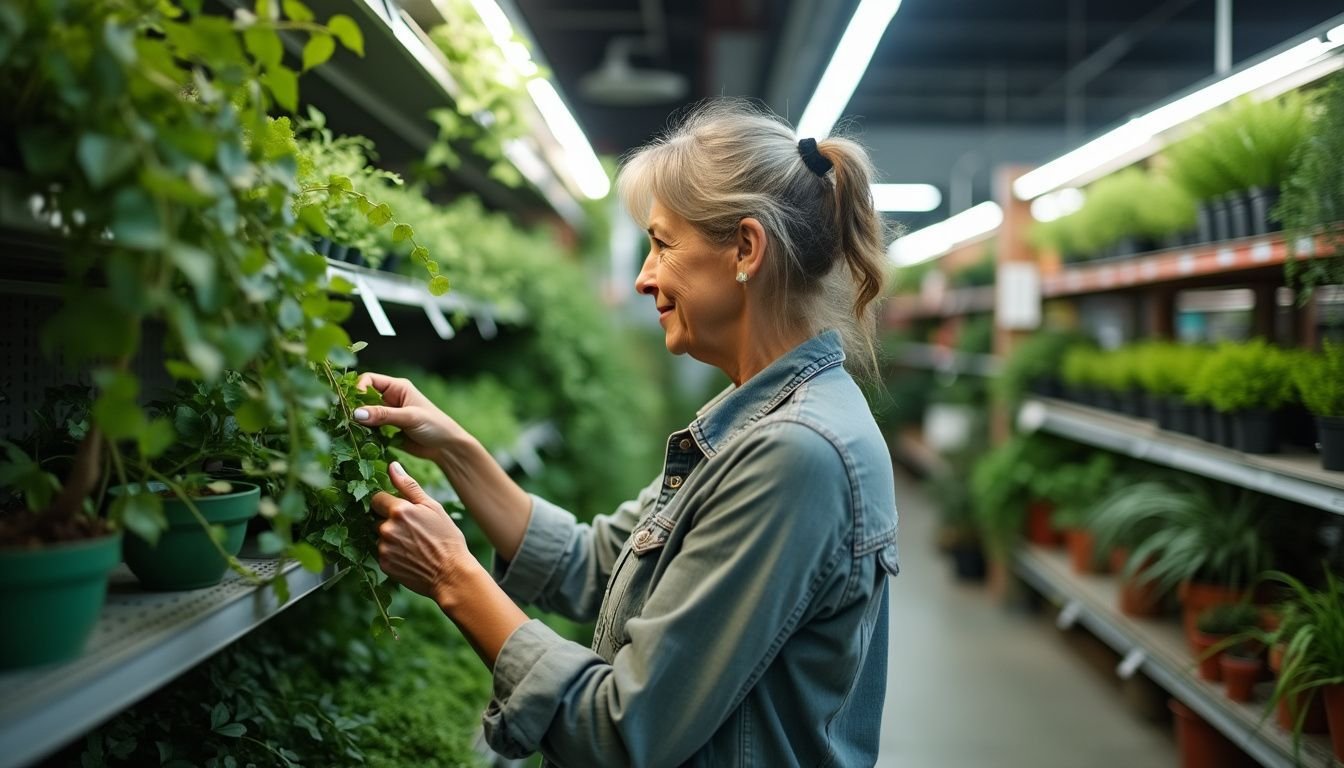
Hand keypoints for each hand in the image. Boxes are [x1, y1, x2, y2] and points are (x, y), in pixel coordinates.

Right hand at [353, 372, 467, 458]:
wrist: (446, 448)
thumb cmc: (435, 426)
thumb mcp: (410, 417)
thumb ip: (384, 415)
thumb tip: (356, 413)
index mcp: (398, 387)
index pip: (369, 380)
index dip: (359, 390)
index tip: (354, 406)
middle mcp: (390, 398)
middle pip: (363, 397)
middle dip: (355, 407)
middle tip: (348, 421)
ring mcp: (388, 414)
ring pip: (364, 414)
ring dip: (358, 422)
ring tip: (352, 432)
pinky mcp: (387, 430)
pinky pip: (369, 429)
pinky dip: (364, 434)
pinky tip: (360, 441)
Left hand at [372, 461, 476, 605]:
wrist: (451, 574)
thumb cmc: (447, 538)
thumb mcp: (432, 507)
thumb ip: (409, 486)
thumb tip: (392, 466)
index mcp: (399, 511)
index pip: (376, 499)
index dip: (388, 503)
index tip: (402, 511)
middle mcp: (387, 529)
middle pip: (376, 519)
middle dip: (389, 521)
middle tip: (412, 530)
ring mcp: (383, 548)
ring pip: (379, 537)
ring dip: (390, 538)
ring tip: (413, 545)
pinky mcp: (383, 565)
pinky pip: (382, 553)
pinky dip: (392, 554)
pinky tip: (409, 556)